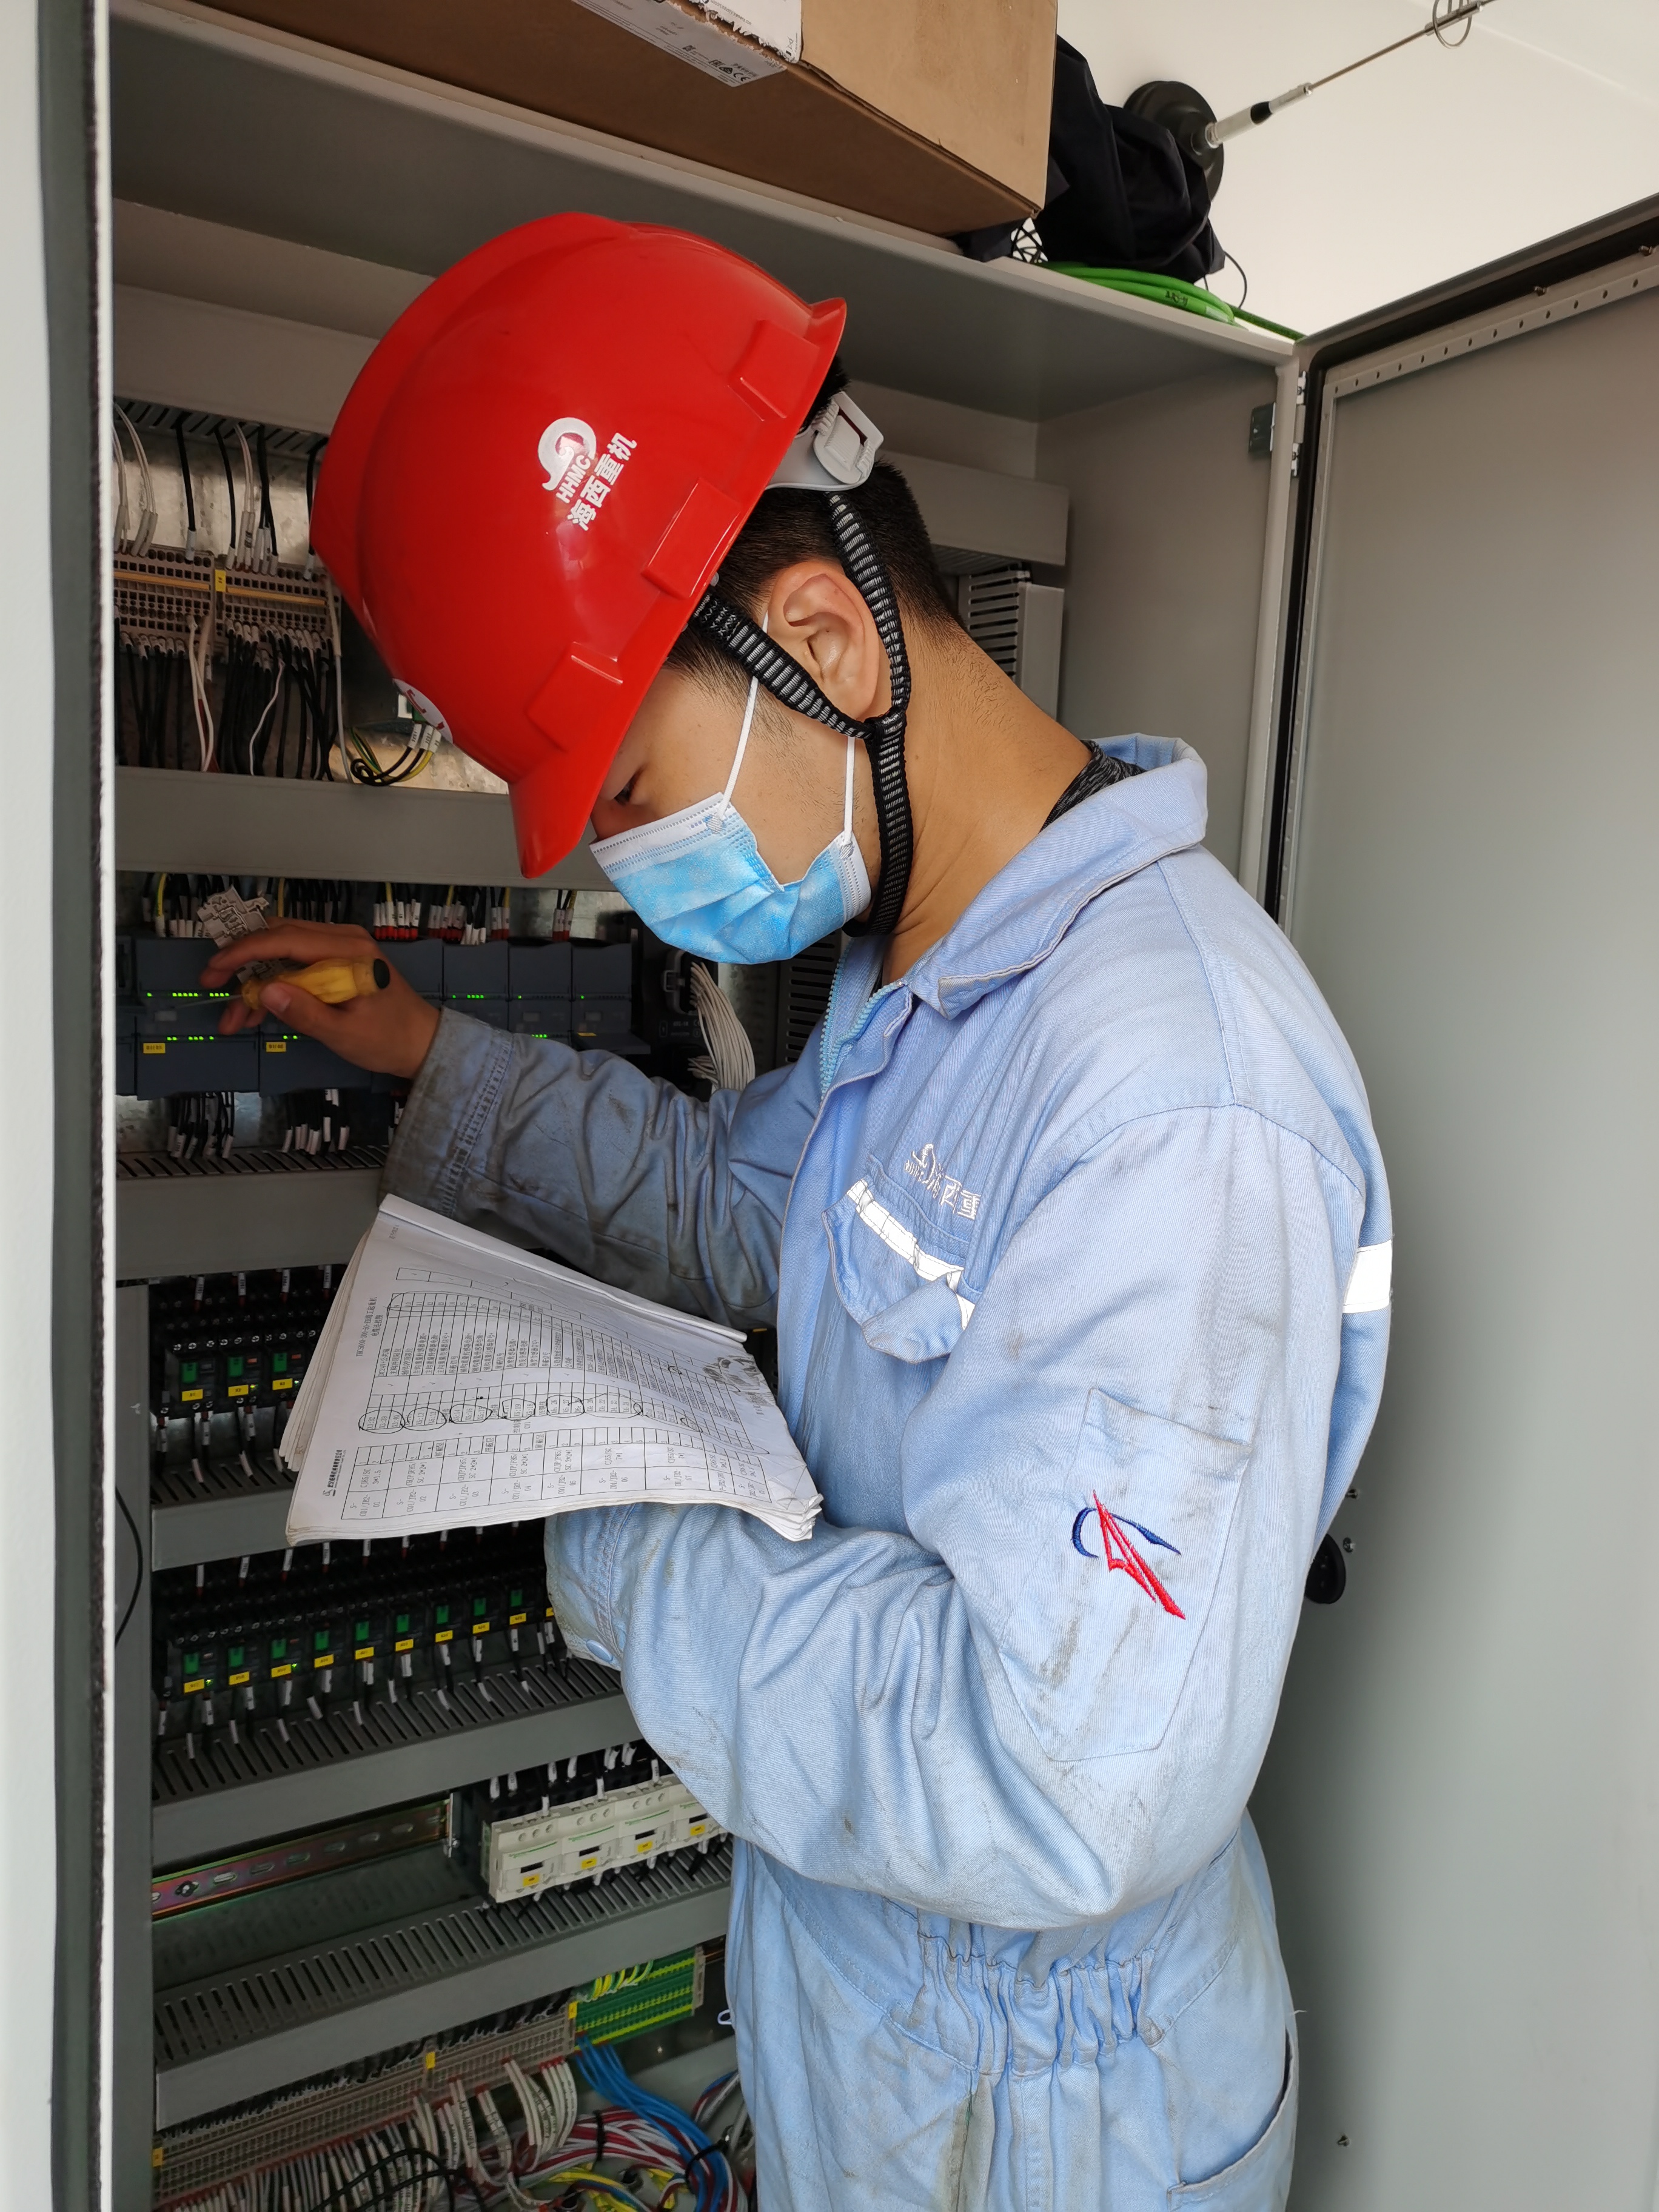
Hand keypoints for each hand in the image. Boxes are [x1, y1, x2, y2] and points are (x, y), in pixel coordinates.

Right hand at [200, 921, 441, 1079]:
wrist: (423, 1043)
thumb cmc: (389, 1039)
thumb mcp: (344, 1033)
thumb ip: (304, 1012)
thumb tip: (264, 991)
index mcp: (347, 950)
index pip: (284, 938)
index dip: (243, 952)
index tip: (214, 970)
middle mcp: (342, 940)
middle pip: (278, 937)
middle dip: (241, 962)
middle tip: (212, 986)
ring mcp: (339, 949)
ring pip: (282, 953)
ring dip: (255, 980)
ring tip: (234, 1018)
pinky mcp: (336, 963)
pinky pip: (296, 964)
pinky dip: (274, 986)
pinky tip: (256, 1013)